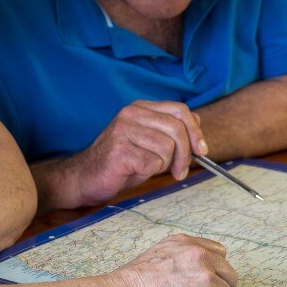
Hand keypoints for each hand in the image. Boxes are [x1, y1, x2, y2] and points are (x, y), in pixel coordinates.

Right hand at [60, 100, 206, 206]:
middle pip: (177, 129)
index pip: (180, 110)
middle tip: (179, 171)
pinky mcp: (119, 150)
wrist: (84, 178)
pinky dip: (149, 172)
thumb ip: (169, 131)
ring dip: (164, 165)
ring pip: (167, 147)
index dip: (196, 131)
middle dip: (185, 154)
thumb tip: (198, 126)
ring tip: (148, 169)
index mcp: (139, 108)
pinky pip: (153, 163)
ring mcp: (123, 130)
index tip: (201, 150)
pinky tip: (134, 172)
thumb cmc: (120, 162)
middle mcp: (131, 114)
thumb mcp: (148, 142)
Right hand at [109, 234, 237, 286]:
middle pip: (230, 277)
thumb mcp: (157, 254)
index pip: (220, 254)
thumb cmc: (130, 284)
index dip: (213, 272)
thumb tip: (195, 270)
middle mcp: (201, 256)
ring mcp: (207, 279)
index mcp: (188, 244)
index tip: (202, 283)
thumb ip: (181, 257)